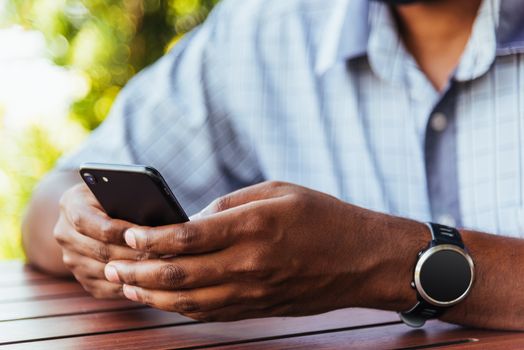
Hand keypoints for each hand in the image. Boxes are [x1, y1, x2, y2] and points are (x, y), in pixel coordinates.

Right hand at [53, 184, 154, 298]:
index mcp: (72, 205)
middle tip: (162, 255)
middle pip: (102, 250)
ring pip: (105, 272)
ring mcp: (71, 259)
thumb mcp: (117, 188)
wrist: (93, 213)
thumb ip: (129, 197)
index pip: (97, 223)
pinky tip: (150, 282)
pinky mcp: (82, 279)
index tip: (147, 235)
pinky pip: (107, 288)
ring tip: (160, 269)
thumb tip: (157, 210)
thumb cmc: (114, 197)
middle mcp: (65, 233)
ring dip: (134, 273)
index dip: (123, 232)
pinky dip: (129, 287)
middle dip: (135, 254)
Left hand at [105, 181, 417, 321]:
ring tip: (125, 286)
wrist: (361, 260)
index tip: (128, 232)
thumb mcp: (278, 191)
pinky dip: (180, 308)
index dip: (152, 237)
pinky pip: (210, 312)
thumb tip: (194, 219)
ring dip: (152, 294)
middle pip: (179, 273)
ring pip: (189, 300)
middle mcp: (249, 263)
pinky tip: (162, 300)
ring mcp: (253, 291)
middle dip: (138, 270)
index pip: (188, 237)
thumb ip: (231, 203)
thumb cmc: (323, 216)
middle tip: (111, 265)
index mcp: (253, 226)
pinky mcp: (258, 307)